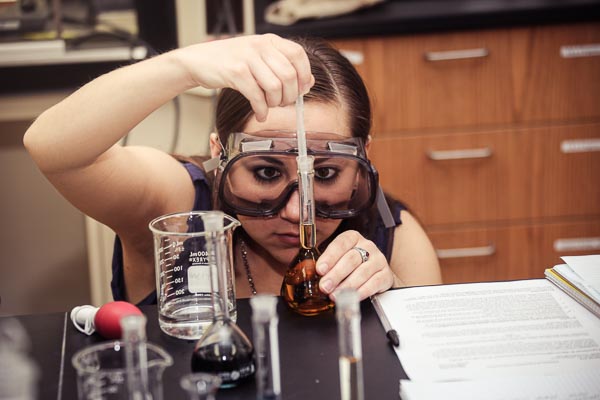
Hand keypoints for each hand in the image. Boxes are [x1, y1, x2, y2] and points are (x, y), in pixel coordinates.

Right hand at [174, 34, 314, 121]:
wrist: (198, 61)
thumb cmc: (231, 63)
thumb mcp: (259, 59)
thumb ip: (283, 67)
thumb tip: (309, 83)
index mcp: (269, 41)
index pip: (298, 55)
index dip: (304, 75)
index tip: (300, 90)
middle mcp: (260, 45)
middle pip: (289, 75)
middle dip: (289, 95)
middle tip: (282, 103)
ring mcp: (247, 57)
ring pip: (275, 87)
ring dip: (275, 103)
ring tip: (269, 107)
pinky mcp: (235, 72)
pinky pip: (257, 95)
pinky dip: (261, 110)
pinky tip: (260, 114)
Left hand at [316, 230, 394, 300]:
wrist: (375, 273)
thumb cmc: (351, 265)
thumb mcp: (338, 259)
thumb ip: (326, 264)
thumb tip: (310, 273)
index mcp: (352, 238)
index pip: (341, 244)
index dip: (329, 257)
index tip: (320, 269)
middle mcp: (367, 246)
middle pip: (351, 259)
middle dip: (336, 274)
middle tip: (325, 286)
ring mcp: (378, 259)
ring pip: (362, 272)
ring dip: (347, 285)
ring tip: (335, 295)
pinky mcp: (385, 274)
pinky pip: (374, 283)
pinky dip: (362, 291)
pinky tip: (352, 296)